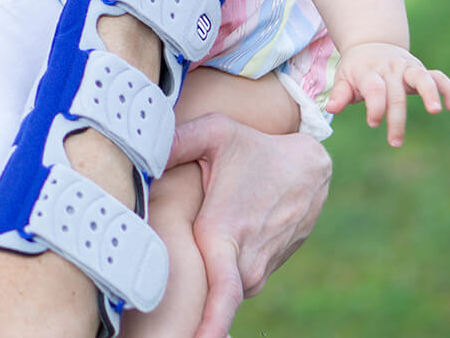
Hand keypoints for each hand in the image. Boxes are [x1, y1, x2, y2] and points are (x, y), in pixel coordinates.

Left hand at [167, 114, 330, 337]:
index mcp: (225, 232)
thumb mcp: (215, 132)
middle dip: (188, 317)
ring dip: (202, 296)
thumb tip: (139, 148)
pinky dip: (217, 282)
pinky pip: (232, 283)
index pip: (220, 297)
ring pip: (221, 291)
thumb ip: (175, 141)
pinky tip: (199, 273)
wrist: (310, 168)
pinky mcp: (263, 270)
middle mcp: (244, 260)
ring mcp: (258, 269)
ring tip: (164, 312)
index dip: (208, 327)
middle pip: (210, 300)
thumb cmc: (254, 146)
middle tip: (147, 336)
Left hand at [325, 42, 449, 146]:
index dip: (375, 108)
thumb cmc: (355, 68)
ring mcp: (407, 68)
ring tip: (435, 111)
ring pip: (421, 78)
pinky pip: (438, 77)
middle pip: (396, 94)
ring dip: (429, 94)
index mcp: (369, 72)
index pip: (374, 90)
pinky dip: (447, 89)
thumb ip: (339, 94)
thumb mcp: (343, 77)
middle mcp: (389, 69)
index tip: (373, 124)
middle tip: (394, 141)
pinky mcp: (421, 69)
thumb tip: (331, 109)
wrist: (370, 44)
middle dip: (396, 119)